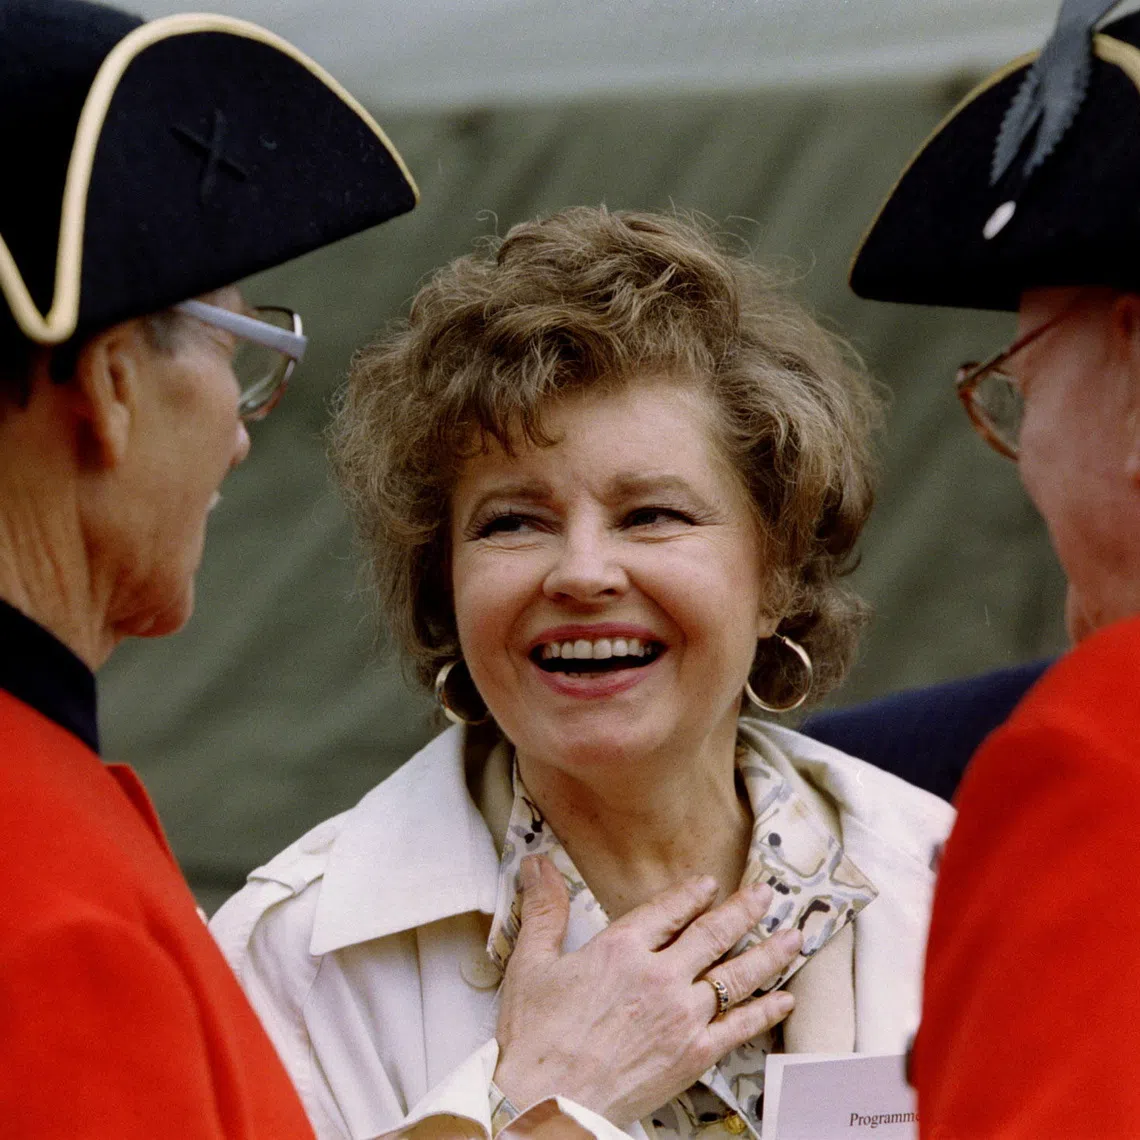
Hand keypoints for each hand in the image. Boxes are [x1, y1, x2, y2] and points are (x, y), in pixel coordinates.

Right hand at [493, 855, 800, 1126]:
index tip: (708, 884)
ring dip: (768, 953)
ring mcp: (681, 1016)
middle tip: (766, 895)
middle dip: (743, 911)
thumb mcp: (531, 962)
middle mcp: (659, 976)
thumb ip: (544, 909)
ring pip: (735, 975)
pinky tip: (784, 1000)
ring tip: (793, 937)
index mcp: (621, 948)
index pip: (667, 910)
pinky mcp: (693, 1054)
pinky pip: (740, 1026)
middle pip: (712, 934)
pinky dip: (766, 1011)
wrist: (547, 1100)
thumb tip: (537, 866)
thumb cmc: (536, 1038)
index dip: (692, 894)